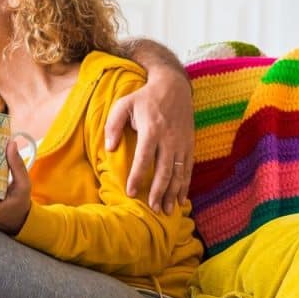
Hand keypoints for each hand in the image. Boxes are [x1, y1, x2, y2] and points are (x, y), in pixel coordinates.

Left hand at [104, 76, 192, 214]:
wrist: (173, 86)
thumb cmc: (144, 97)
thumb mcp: (123, 104)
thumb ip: (113, 126)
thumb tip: (109, 149)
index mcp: (152, 130)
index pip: (144, 159)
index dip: (137, 177)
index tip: (130, 193)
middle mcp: (169, 139)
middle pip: (164, 171)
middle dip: (158, 192)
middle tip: (152, 209)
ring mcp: (182, 142)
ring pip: (179, 173)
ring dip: (173, 193)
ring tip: (166, 210)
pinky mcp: (189, 144)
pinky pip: (188, 169)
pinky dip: (185, 185)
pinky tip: (180, 199)